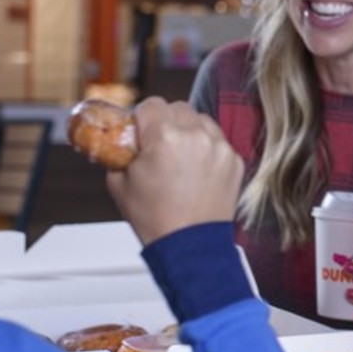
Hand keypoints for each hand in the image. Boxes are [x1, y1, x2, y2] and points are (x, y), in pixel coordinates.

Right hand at [105, 98, 242, 244]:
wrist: (189, 246)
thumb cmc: (154, 218)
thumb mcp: (119, 182)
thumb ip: (118, 152)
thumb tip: (117, 139)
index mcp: (164, 137)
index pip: (152, 105)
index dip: (142, 118)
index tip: (140, 132)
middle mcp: (196, 136)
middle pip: (178, 108)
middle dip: (166, 122)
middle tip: (159, 145)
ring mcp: (220, 148)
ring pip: (202, 121)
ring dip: (189, 131)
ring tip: (180, 158)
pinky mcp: (235, 160)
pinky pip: (218, 142)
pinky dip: (208, 150)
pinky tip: (197, 171)